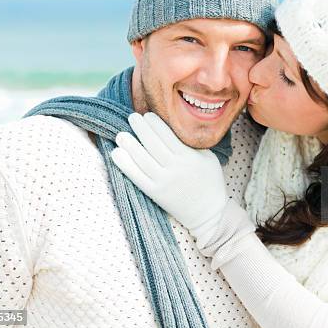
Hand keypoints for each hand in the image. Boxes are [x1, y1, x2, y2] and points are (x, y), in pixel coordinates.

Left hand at [110, 112, 227, 238]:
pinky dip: (125, 165)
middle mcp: (175, 168)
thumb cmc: (210, 181)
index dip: (155, 124)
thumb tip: (174, 126)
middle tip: (132, 118)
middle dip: (140, 129)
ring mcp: (164, 182)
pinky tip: (117, 154)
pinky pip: (137, 177)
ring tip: (121, 135)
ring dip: (129, 145)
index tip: (147, 115)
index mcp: (189, 157)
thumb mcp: (209, 158)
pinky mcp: (155, 193)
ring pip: (142, 159)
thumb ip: (193, 143)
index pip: (167, 135)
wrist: (208, 212)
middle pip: (152, 144)